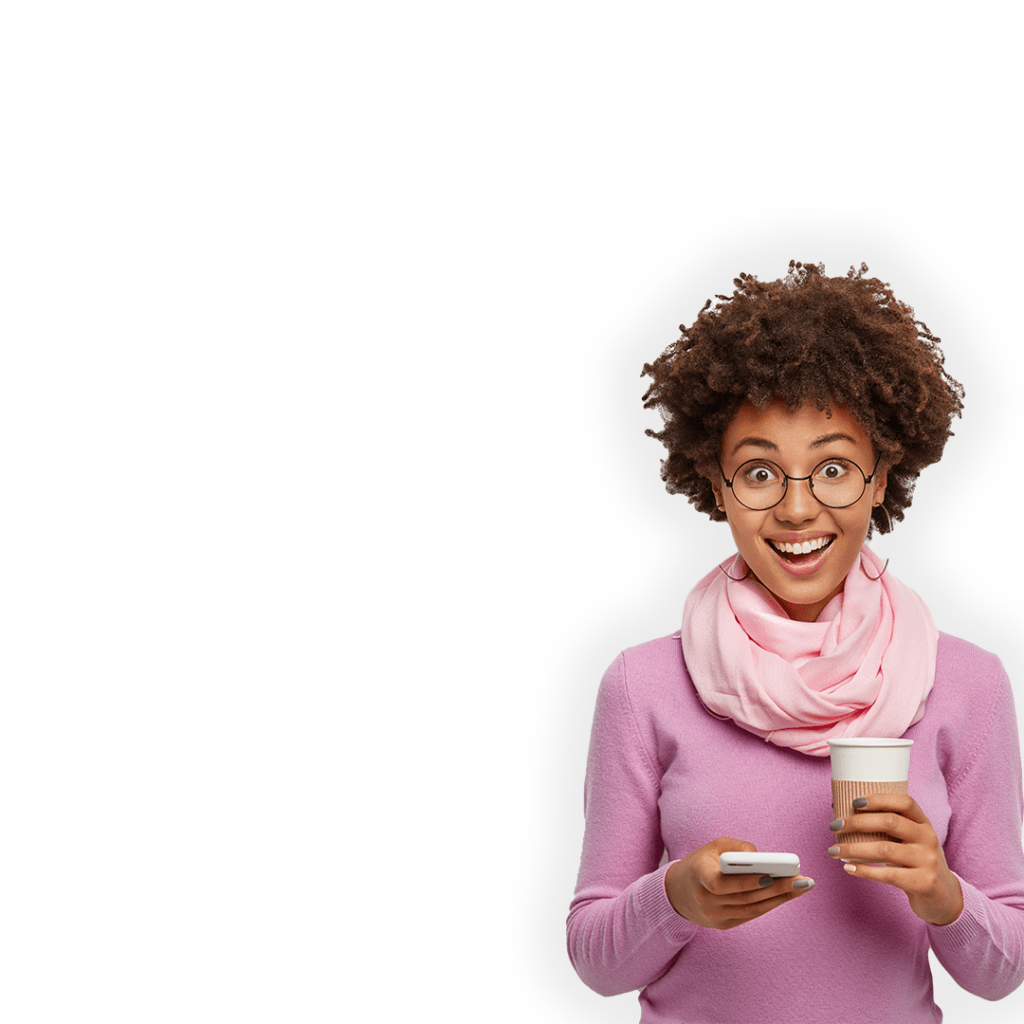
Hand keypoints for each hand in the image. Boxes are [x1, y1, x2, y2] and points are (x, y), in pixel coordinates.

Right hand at [665, 836, 813, 929]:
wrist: (679, 892)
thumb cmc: (701, 863)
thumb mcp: (714, 847)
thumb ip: (737, 848)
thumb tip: (761, 857)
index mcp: (698, 876)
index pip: (721, 884)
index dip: (745, 881)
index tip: (770, 875)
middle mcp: (705, 901)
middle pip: (745, 898)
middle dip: (776, 888)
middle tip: (801, 879)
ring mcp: (715, 917)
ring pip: (752, 909)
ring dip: (780, 898)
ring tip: (802, 886)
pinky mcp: (724, 925)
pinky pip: (751, 914)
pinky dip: (770, 904)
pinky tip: (787, 895)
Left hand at [827, 793, 963, 924]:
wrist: (943, 896)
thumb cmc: (915, 860)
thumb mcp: (909, 839)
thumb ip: (885, 826)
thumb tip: (838, 808)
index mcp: (923, 822)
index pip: (904, 802)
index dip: (879, 799)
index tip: (854, 802)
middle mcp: (928, 838)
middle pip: (890, 823)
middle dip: (857, 822)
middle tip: (834, 826)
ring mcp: (927, 861)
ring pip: (885, 849)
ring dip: (854, 848)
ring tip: (834, 851)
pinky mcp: (923, 883)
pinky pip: (889, 875)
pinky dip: (864, 870)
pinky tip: (848, 868)